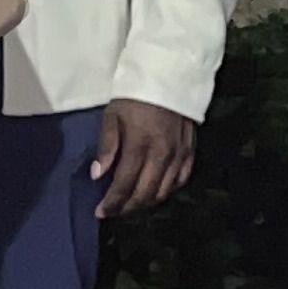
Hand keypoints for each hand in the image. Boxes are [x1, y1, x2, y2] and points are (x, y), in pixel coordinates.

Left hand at [90, 98, 195, 219]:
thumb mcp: (112, 116)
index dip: (112, 203)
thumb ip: (106, 147)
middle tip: (113, 211)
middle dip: (127, 208)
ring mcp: (179, 155)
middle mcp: (161, 154)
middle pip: (144, 194)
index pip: (124, 184)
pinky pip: (180, 181)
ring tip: (131, 204)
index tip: (100, 212)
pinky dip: (166, 192)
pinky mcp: (190, 152)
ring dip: (145, 203)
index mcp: (139, 145)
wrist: (168, 76)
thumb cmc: (135, 96)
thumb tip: (97, 175)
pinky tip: (154, 192)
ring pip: (163, 192)